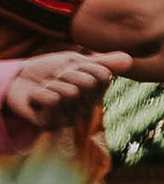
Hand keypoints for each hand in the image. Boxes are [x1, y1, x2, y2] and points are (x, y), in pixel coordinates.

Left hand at [4, 50, 125, 133]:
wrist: (14, 81)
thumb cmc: (45, 71)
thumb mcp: (74, 62)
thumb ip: (102, 63)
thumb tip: (130, 59)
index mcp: (95, 93)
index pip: (102, 75)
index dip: (83, 65)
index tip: (69, 68)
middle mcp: (86, 108)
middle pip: (87, 83)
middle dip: (66, 73)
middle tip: (54, 78)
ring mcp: (70, 118)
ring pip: (70, 92)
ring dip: (52, 83)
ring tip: (44, 88)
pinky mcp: (52, 124)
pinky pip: (52, 100)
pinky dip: (39, 93)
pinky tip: (35, 99)